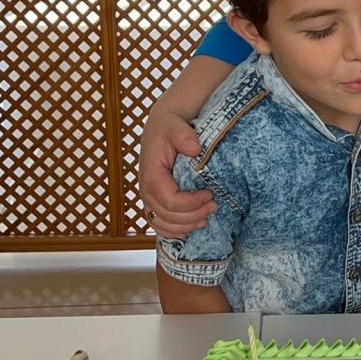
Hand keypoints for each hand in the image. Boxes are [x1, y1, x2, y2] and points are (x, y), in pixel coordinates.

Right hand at [139, 111, 215, 239]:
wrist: (161, 128)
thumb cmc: (169, 128)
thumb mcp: (176, 127)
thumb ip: (184, 137)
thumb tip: (195, 150)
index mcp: (151, 174)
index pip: (169, 200)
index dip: (191, 203)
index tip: (209, 194)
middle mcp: (146, 189)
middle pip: (168, 216)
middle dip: (194, 215)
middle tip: (214, 206)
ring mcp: (148, 198)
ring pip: (162, 224)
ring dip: (186, 226)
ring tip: (206, 219)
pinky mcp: (153, 201)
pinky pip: (158, 224)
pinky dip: (172, 232)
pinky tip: (187, 231)